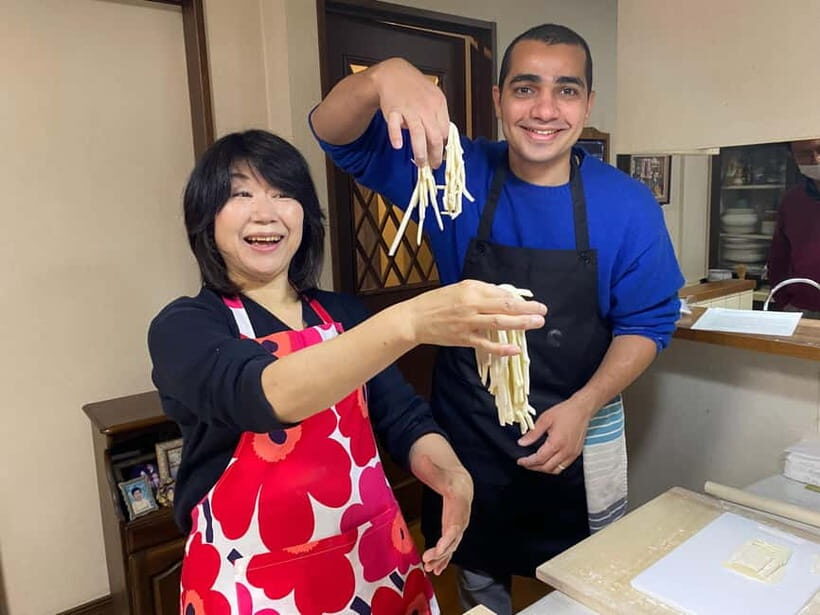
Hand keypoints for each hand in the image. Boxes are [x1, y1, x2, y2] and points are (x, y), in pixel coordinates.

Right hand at [369, 58, 450, 167]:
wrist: (394, 74)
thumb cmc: (414, 88)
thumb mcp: (433, 98)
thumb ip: (438, 116)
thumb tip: (443, 139)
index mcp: (438, 104)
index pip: (445, 132)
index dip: (443, 147)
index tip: (440, 155)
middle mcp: (426, 108)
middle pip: (435, 136)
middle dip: (435, 155)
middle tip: (433, 166)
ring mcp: (409, 109)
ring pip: (418, 134)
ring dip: (420, 152)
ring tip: (421, 164)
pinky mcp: (393, 110)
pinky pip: (394, 125)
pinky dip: (396, 135)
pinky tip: (398, 146)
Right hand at [400, 280, 546, 355]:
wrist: (415, 319)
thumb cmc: (437, 302)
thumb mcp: (460, 288)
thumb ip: (482, 291)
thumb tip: (505, 296)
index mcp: (471, 290)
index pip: (502, 294)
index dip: (520, 299)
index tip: (534, 303)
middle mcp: (472, 305)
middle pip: (505, 307)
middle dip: (527, 309)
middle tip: (543, 312)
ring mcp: (468, 323)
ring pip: (499, 323)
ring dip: (520, 324)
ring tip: (536, 323)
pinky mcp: (464, 339)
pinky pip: (486, 345)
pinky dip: (501, 349)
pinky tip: (516, 350)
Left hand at [411, 451, 472, 574]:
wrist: (461, 483)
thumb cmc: (448, 476)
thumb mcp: (439, 470)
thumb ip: (431, 466)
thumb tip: (424, 457)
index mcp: (459, 505)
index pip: (455, 526)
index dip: (447, 539)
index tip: (438, 549)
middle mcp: (462, 518)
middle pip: (454, 539)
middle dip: (442, 553)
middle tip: (427, 561)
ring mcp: (460, 526)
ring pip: (452, 546)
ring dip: (442, 559)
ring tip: (430, 569)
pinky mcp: (455, 532)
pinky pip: (451, 547)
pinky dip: (445, 559)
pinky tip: (436, 569)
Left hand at [516, 396, 596, 473]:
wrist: (582, 409)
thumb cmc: (565, 412)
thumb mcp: (545, 419)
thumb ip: (533, 433)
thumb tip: (522, 443)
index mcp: (556, 443)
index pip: (539, 459)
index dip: (528, 462)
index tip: (520, 461)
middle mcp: (566, 451)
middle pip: (547, 467)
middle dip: (534, 467)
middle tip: (525, 463)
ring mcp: (572, 454)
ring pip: (556, 470)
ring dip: (544, 469)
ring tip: (535, 463)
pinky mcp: (576, 453)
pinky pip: (563, 466)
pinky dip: (553, 466)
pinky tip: (548, 460)